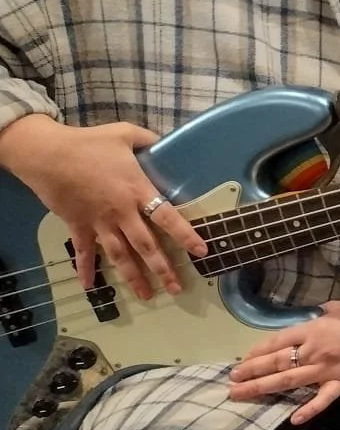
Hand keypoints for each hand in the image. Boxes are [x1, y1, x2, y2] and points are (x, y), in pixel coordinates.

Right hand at [0, 117, 207, 299]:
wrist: (48, 154)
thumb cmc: (88, 143)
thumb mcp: (125, 134)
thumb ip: (149, 140)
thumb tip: (165, 141)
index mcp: (137, 190)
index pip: (168, 218)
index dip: (186, 235)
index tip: (201, 252)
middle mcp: (122, 212)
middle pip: (146, 246)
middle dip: (162, 268)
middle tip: (176, 288)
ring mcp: (99, 222)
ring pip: (120, 255)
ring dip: (133, 277)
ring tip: (147, 295)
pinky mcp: (78, 225)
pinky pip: (84, 251)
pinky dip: (85, 269)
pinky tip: (89, 287)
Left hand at [228, 302, 339, 423]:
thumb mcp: (337, 309)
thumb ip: (317, 317)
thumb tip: (304, 324)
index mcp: (313, 328)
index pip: (276, 342)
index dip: (256, 352)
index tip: (241, 361)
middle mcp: (316, 348)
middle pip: (277, 362)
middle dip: (251, 372)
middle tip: (231, 381)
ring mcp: (329, 367)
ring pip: (290, 380)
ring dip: (264, 388)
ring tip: (242, 394)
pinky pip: (324, 398)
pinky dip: (310, 409)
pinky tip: (293, 419)